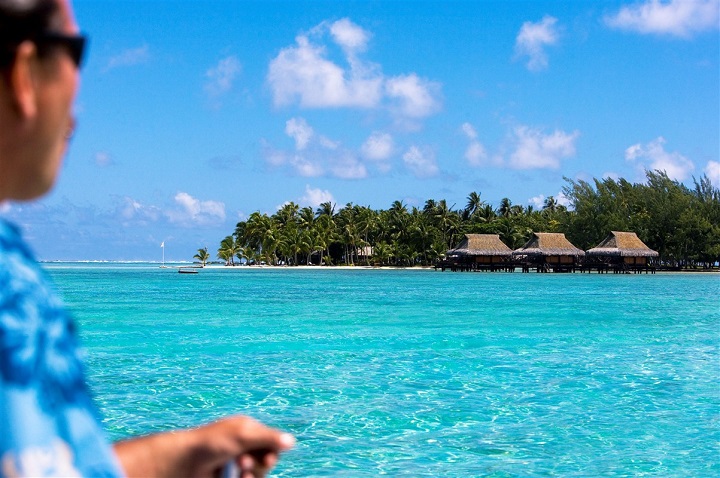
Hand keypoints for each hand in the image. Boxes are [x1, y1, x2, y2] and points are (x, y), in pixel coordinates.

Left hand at [114, 415, 294, 477]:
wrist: (181, 463)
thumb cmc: (210, 443)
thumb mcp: (243, 435)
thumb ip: (269, 438)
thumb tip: (292, 442)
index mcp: (245, 431)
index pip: (270, 442)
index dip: (272, 450)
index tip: (268, 456)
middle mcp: (240, 447)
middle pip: (266, 461)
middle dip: (260, 464)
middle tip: (245, 463)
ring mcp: (233, 465)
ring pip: (256, 475)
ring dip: (251, 475)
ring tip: (237, 471)